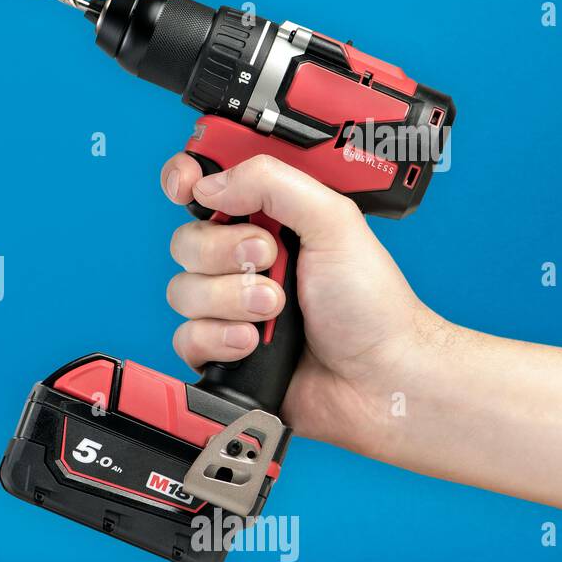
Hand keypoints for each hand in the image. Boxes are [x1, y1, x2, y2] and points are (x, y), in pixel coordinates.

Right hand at [160, 152, 445, 445]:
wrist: (378, 379)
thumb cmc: (372, 305)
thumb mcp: (335, 223)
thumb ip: (274, 185)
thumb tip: (210, 184)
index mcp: (268, 220)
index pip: (205, 187)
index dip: (184, 181)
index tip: (186, 187)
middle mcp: (242, 260)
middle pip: (187, 241)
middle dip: (224, 252)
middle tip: (270, 260)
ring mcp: (229, 307)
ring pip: (183, 291)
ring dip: (230, 300)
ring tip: (275, 310)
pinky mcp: (220, 350)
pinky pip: (186, 337)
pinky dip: (219, 339)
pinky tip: (253, 344)